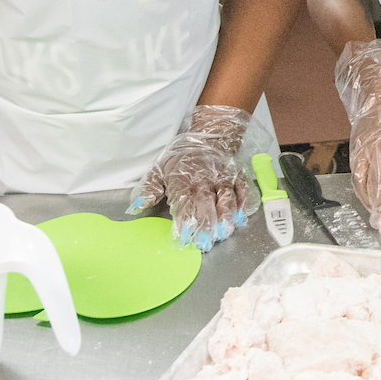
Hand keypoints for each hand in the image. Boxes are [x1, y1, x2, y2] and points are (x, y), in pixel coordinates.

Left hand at [129, 104, 254, 250]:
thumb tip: (137, 206)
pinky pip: (242, 190)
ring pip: (226, 198)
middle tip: (205, 241)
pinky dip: (243, 204)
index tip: (184, 235)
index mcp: (182, 180)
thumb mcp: (159, 169)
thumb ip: (149, 189)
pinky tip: (241, 218)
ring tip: (223, 232)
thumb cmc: (181, 159)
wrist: (208, 137)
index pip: (183, 201)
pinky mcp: (237, 177)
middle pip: (206, 202)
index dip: (184, 219)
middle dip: (206, 223)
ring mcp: (222, 178)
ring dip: (225, 216)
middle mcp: (204, 180)